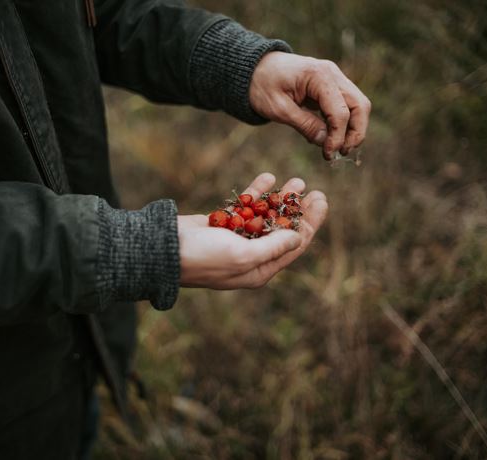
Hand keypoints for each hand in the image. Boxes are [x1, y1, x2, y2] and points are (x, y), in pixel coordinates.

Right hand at [178, 173, 327, 288]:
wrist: (164, 249)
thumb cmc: (204, 258)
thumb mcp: (243, 256)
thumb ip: (273, 246)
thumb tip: (299, 237)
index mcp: (259, 270)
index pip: (293, 246)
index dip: (310, 224)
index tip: (322, 201)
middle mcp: (251, 256)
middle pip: (283, 229)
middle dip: (299, 210)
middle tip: (314, 189)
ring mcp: (237, 238)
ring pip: (266, 215)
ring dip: (281, 199)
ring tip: (297, 181)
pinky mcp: (223, 223)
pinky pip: (246, 207)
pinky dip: (257, 193)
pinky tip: (269, 178)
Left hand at [249, 52, 370, 159]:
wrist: (255, 69)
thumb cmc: (262, 86)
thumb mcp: (279, 109)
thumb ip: (304, 125)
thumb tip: (326, 142)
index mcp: (319, 76)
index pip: (341, 111)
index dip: (338, 137)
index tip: (328, 154)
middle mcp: (332, 74)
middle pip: (360, 106)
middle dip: (355, 133)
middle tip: (341, 153)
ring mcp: (334, 78)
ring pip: (358, 105)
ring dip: (353, 129)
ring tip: (338, 148)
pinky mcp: (332, 86)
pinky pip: (347, 105)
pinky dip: (344, 122)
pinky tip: (330, 137)